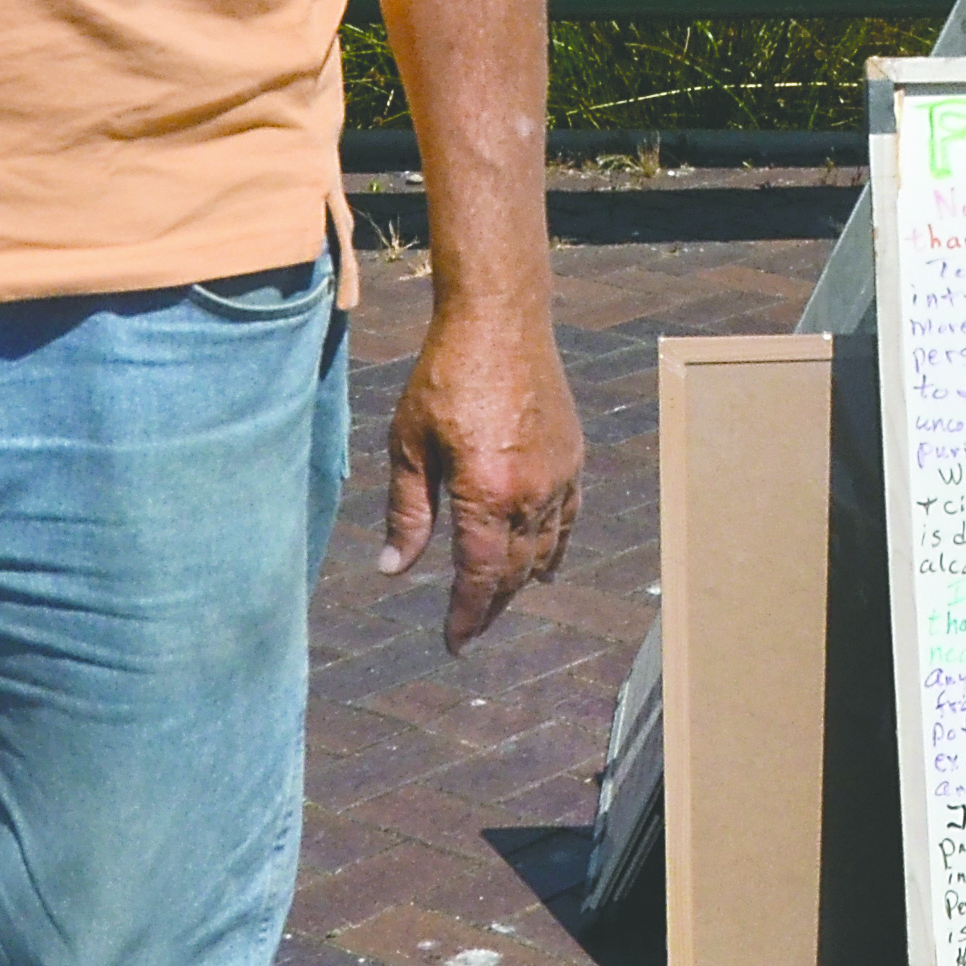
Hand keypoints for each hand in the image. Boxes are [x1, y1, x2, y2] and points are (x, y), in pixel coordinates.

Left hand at [378, 301, 583, 650]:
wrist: (500, 321)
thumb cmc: (443, 377)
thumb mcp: (409, 446)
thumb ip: (406, 513)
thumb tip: (392, 572)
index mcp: (485, 494)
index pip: (478, 577)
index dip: (466, 617)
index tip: (453, 645)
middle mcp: (530, 493)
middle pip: (513, 572)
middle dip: (489, 606)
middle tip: (469, 630)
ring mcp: (558, 476)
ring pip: (544, 550)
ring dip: (519, 581)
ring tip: (496, 600)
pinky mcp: (573, 458)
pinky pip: (568, 519)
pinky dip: (556, 548)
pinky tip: (546, 567)